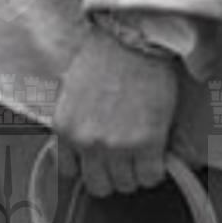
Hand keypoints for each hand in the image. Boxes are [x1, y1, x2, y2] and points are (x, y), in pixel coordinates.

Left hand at [52, 27, 180, 198]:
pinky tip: (156, 147)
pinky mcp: (147, 145)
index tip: (99, 157)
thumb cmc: (103, 57)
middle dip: (112, 172)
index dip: (87, 165)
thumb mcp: (72, 92)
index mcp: (64, 128)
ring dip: (136, 169)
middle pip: (100, 185)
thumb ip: (74, 124)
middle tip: (124, 154)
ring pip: (127, 184)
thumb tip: (81, 150)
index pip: (70, 172)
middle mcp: (87, 142)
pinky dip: (157, 167)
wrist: (131, 37)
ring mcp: (117, 146)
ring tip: (141, 145)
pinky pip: (152, 177)